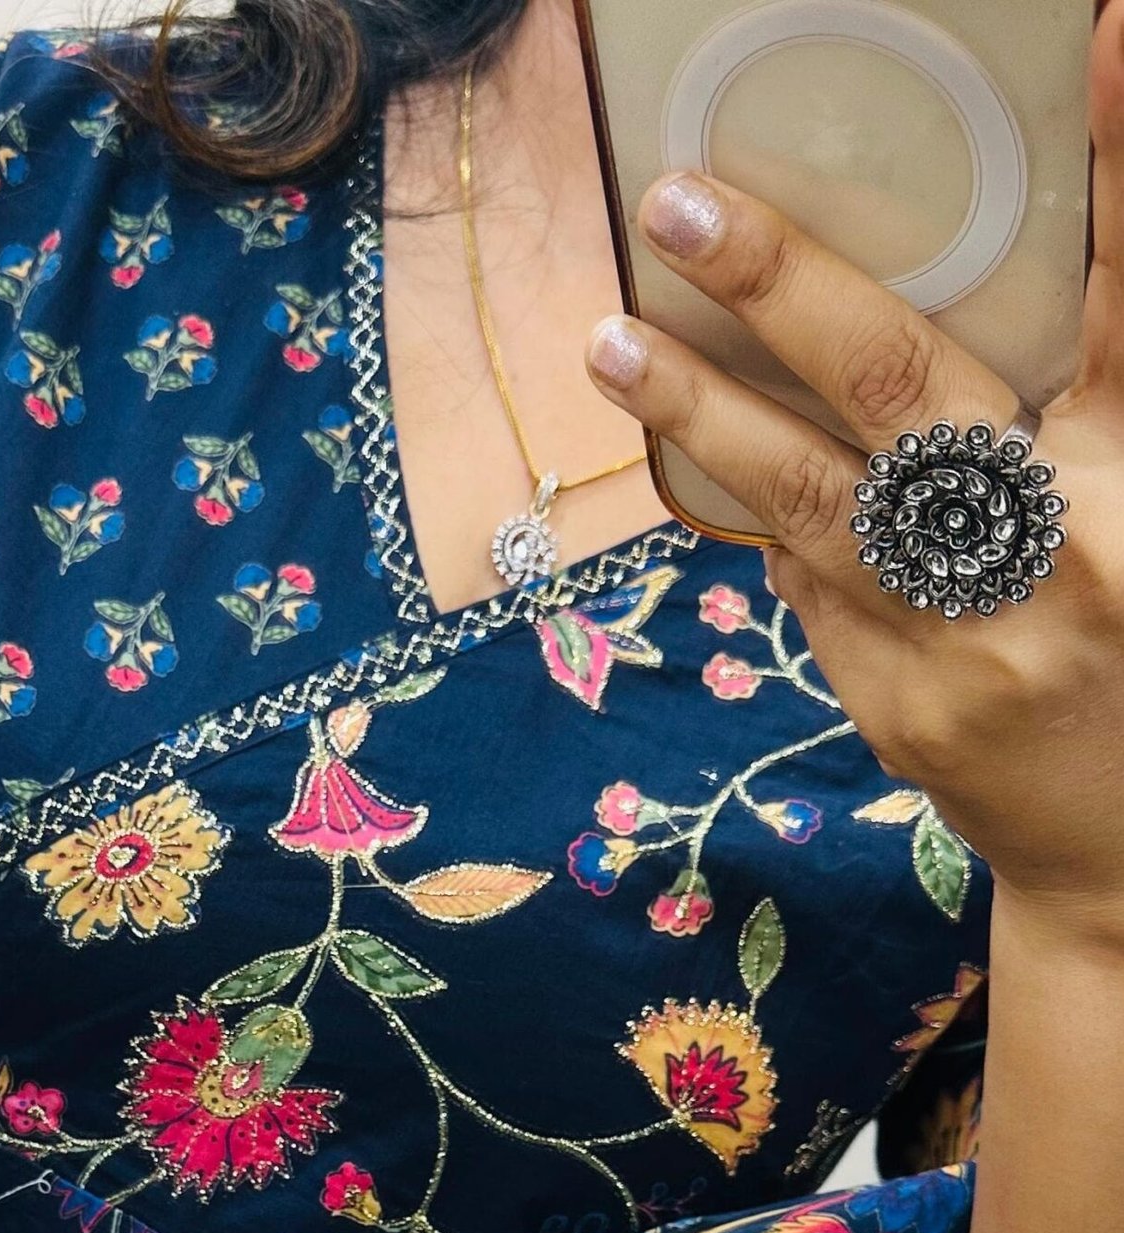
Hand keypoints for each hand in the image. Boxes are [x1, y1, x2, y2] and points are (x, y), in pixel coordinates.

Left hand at [585, 1, 1123, 946]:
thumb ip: (1088, 410)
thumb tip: (937, 306)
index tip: (1106, 31)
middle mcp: (1060, 558)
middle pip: (908, 395)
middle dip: (791, 287)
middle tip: (687, 201)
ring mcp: (965, 647)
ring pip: (811, 501)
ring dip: (702, 411)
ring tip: (612, 333)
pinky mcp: (894, 711)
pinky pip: (805, 584)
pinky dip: (759, 513)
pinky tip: (696, 449)